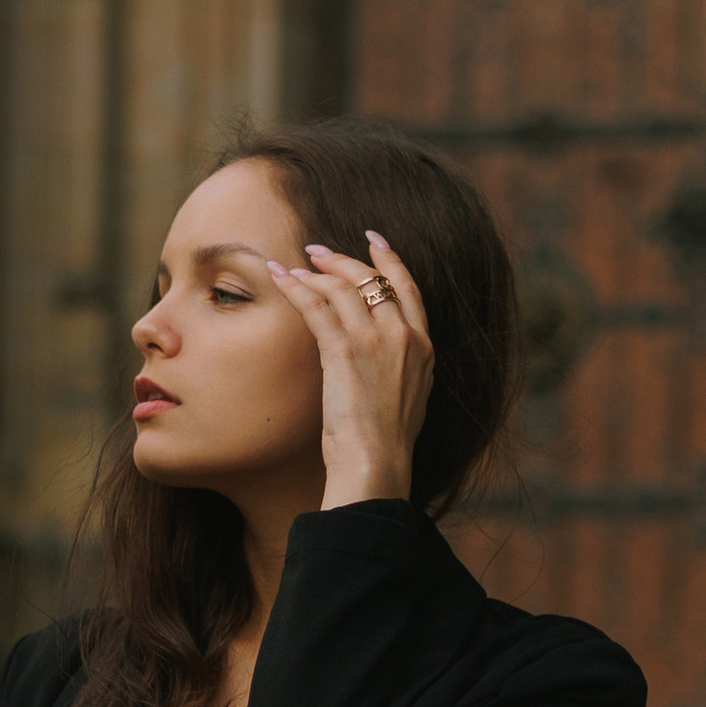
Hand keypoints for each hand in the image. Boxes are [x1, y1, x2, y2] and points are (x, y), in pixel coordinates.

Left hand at [266, 230, 433, 506]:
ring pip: (342, 286)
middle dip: (343, 259)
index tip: (375, 242)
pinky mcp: (344, 350)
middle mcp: (403, 336)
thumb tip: (388, 364)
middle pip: (372, 279)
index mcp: (424, 348)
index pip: (408, 288)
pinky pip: (317, 306)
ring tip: (294, 266)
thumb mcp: (411, 399)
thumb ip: (405, 371)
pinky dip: (296, 288)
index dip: (390, 260)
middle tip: (318, 251)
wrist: (377, 464)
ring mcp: (375, 340)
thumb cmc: (387, 444)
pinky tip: (281, 279)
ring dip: (315, 271)